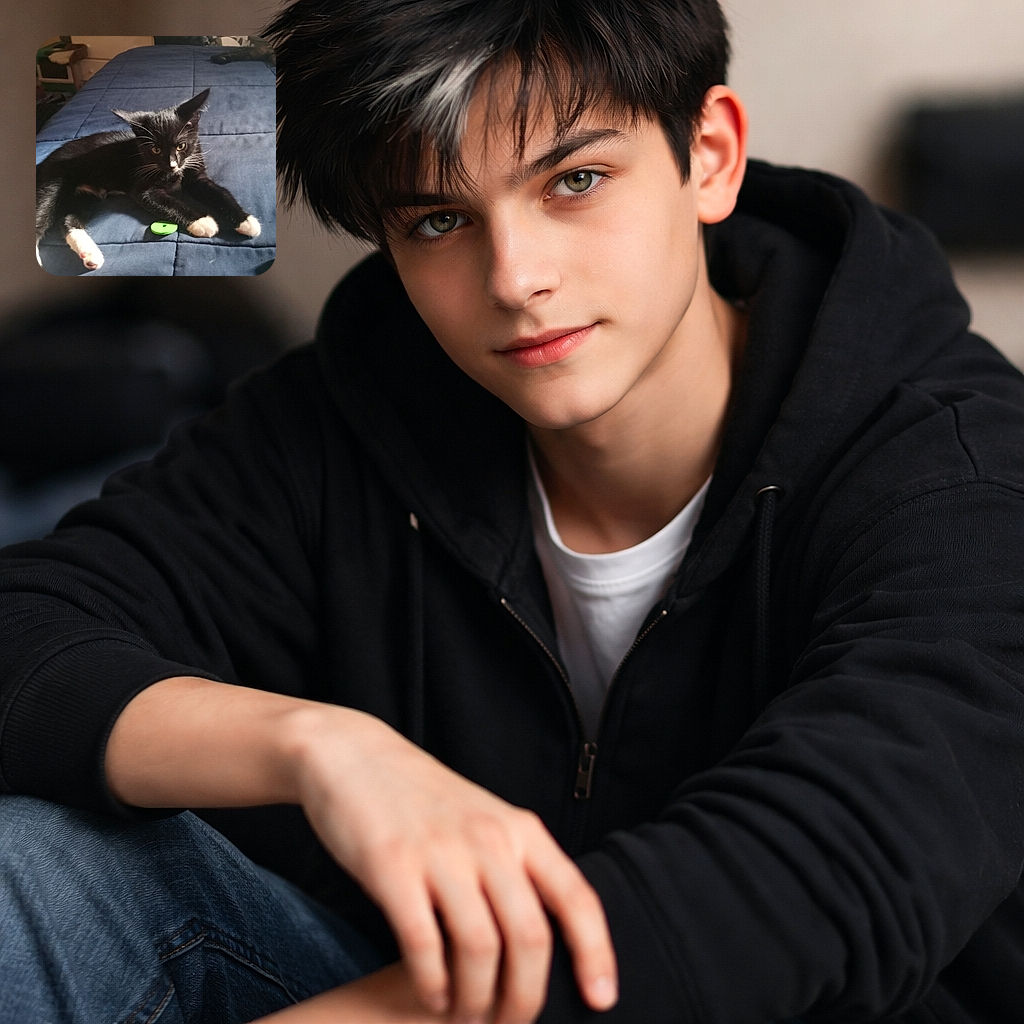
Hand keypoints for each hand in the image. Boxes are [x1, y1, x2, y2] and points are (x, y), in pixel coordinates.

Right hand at [288, 707, 617, 1022]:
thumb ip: (516, 869)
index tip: (602, 999)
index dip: (596, 953)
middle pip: (530, 937)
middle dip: (526, 998)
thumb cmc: (424, 800)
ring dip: (476, 1000)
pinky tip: (429, 994)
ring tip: (465, 1017)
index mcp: (520, 829)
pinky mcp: (391, 866)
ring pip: (480, 949)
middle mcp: (489, 839)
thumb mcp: (486, 820)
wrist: (355, 755)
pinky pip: (423, 943)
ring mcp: (441, 851)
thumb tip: (545, 945)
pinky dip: (431, 983)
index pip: (575, 897)